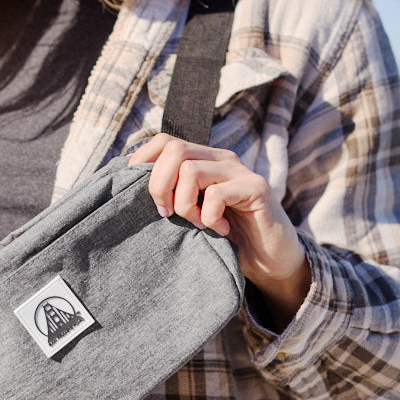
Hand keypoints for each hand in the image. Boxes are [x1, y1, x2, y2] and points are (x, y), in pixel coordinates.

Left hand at [128, 134, 310, 325]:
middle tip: (168, 213)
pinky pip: (217, 194)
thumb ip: (171, 194)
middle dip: (160, 184)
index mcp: (203, 159)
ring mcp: (239, 171)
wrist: (270, 259)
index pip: (165, 140)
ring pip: (191, 171)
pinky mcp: (256, 188)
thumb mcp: (191, 211)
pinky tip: (219, 230)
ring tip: (198, 223)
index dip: (144, 160)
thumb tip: (129, 185)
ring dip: (185, 205)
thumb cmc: (226, 235)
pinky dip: (209, 217)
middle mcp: (221, 158)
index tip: (137, 191)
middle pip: (175, 149)